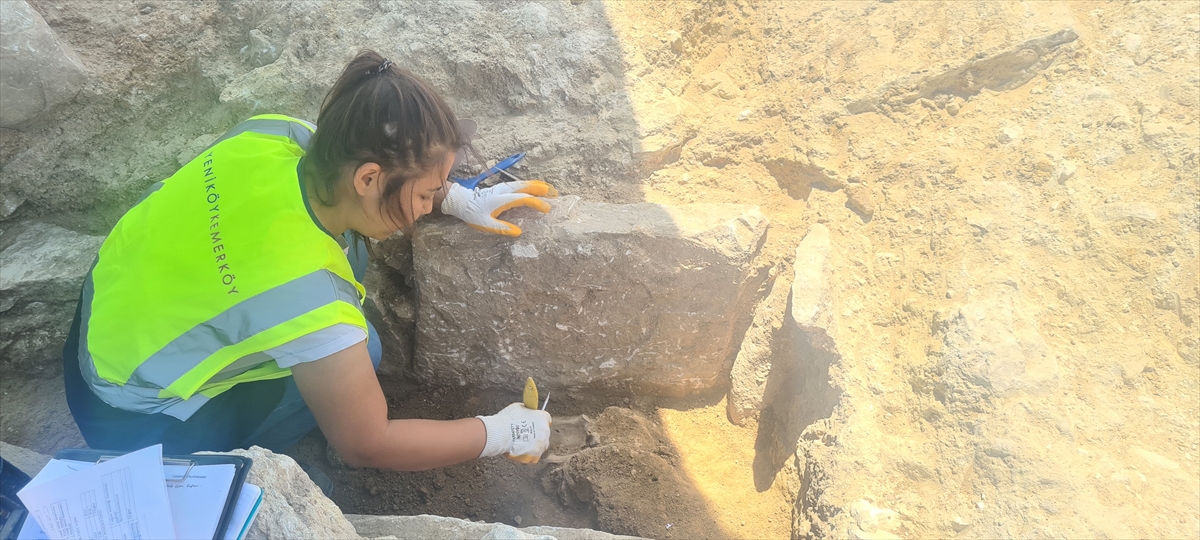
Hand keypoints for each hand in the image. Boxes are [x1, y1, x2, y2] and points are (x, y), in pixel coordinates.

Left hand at [440, 181, 557, 236]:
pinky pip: (516, 184)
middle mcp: (502, 191)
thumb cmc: (472, 214)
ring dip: (533, 184)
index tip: (546, 208)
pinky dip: (526, 184)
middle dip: (538, 188)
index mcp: (500, 200)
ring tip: (545, 187)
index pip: (523, 199)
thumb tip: (518, 232)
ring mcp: (500, 188)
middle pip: (524, 187)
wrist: (461, 201)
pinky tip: (530, 186)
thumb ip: (502, 228)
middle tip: (552, 191)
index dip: (536, 203)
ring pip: (520, 183)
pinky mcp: (499, 188)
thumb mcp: (485, 224)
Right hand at [476, 402, 551, 462]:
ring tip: (520, 444)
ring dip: (532, 446)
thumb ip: (526, 410)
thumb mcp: (518, 407)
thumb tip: (525, 411)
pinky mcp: (535, 456)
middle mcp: (545, 432)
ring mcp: (541, 445)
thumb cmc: (508, 420)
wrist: (502, 433)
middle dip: (536, 434)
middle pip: (544, 433)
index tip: (534, 422)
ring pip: (540, 447)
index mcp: (543, 418)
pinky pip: (533, 457)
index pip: (546, 419)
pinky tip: (519, 451)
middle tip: (524, 434)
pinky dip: (527, 455)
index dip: (539, 420)